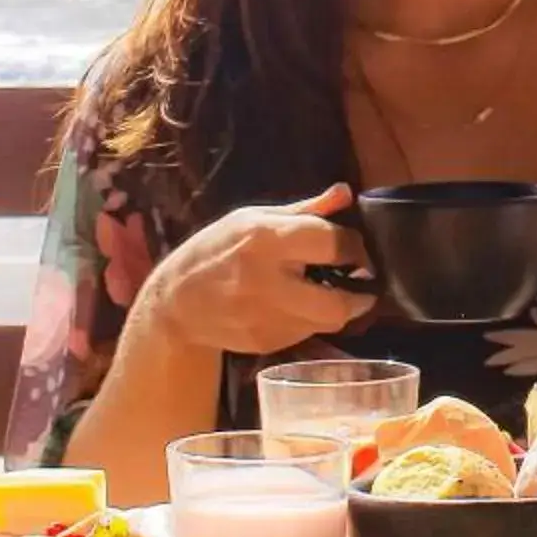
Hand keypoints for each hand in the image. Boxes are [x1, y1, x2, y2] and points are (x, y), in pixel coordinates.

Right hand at [130, 184, 375, 359]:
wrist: (174, 303)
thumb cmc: (215, 250)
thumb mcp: (253, 217)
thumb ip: (305, 211)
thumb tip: (345, 193)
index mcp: (264, 239)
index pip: (332, 243)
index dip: (355, 247)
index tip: (356, 249)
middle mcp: (265, 282)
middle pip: (339, 302)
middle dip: (359, 293)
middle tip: (361, 281)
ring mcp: (264, 318)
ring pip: (327, 321)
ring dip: (338, 307)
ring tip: (331, 291)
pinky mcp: (264, 343)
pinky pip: (307, 333)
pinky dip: (312, 319)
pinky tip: (301, 305)